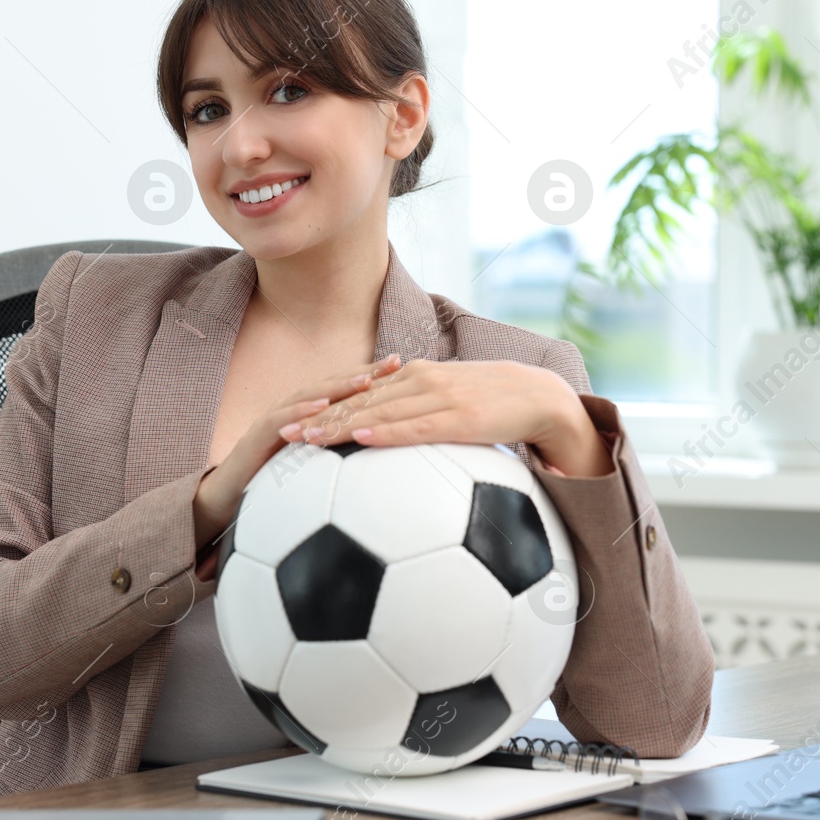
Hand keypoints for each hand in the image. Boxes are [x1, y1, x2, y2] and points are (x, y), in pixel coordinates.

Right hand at [192, 354, 404, 556]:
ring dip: (337, 386)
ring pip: (308, 396)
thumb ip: (339, 458)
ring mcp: (274, 420)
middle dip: (364, 372)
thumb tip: (376, 459)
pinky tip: (320, 405)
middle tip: (396, 362)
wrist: (225, 499)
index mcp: (308, 416)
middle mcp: (292, 411)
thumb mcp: (313, 470)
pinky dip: (300, 410)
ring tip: (365, 379)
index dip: (374, 377)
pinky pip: (279, 420)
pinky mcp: (256, 437)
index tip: (406, 368)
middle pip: (332, 385)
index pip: (345, 391)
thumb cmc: (273, 485)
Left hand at [284, 358, 615, 477]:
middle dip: (317, 416)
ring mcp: (436, 397)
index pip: (358, 393)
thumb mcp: (448, 404)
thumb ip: (418, 417)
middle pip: (358, 400)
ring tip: (307, 438)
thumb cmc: (493, 406)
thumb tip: (387, 441)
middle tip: (281, 434)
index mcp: (413, 378)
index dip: (322, 406)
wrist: (539, 397)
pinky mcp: (457, 416)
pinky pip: (414, 426)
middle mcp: (418, 381)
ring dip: (340, 425)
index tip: (289, 421)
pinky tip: (361, 438)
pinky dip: (386, 431)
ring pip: (378, 411)